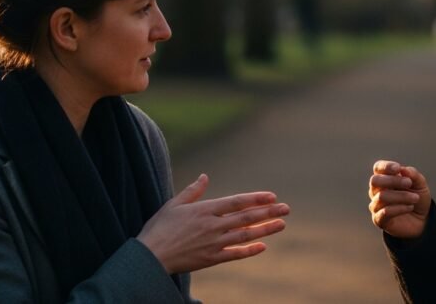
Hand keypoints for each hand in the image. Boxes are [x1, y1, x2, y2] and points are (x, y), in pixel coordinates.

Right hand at [138, 174, 289, 273]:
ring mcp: (213, 243)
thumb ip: (193, 191)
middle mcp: (213, 226)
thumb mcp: (173, 204)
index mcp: (205, 210)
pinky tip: (263, 246)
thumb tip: (205, 176)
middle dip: (268, 212)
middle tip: (286, 209)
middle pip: (246, 218)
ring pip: (245, 235)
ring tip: (281, 225)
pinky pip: (235, 255)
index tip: (272, 196)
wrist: (149, 257)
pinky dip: (249, 251)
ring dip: (265, 230)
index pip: (237, 202)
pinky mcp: (211, 259)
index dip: (256, 199)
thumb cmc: (159, 228)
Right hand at [368, 160, 430, 238]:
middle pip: (375, 181)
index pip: (378, 168)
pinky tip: (410, 207)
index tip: (398, 168)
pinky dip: (399, 208)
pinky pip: (385, 211)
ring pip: (381, 196)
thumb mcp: (420, 185)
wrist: (422, 220)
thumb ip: (413, 175)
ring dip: (401, 196)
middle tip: (409, 183)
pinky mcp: (379, 220)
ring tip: (415, 198)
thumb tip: (402, 169)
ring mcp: (376, 205)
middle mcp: (376, 190)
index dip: (385, 166)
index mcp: (385, 178)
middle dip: (393, 180)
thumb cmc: (417, 198)